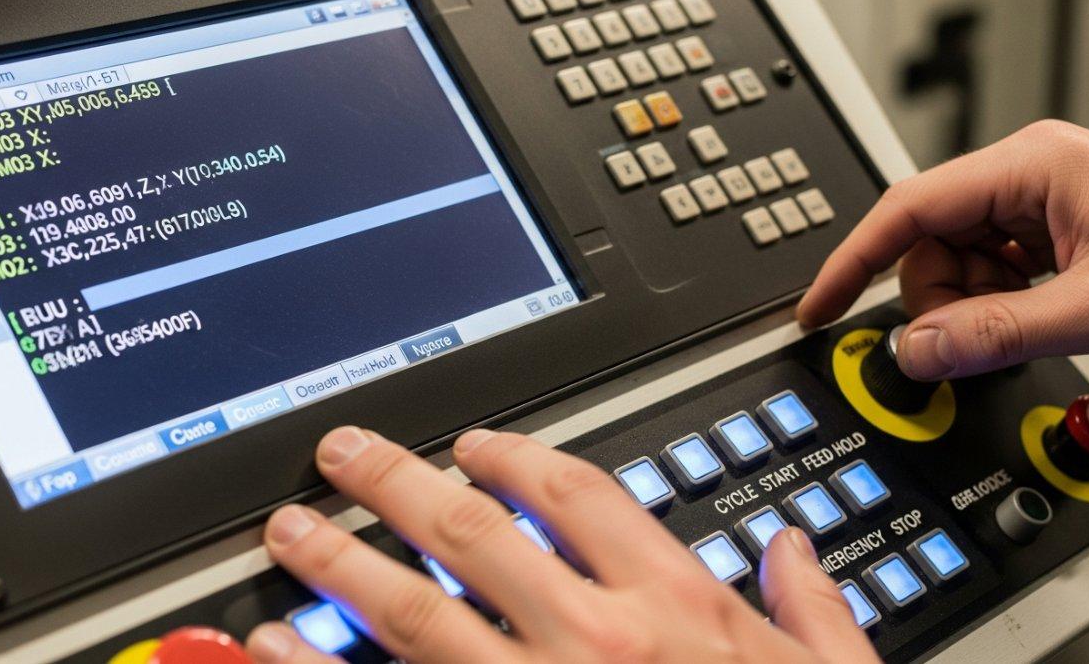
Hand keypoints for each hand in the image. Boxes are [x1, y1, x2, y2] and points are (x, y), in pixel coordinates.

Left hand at [244, 427, 879, 662]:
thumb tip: (792, 551)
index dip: (516, 455)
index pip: (578, 494)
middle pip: (474, 531)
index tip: (476, 444)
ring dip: (343, 564)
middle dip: (397, 484)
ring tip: (292, 534)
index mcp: (678, 608)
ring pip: (416, 613)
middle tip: (344, 457)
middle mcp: (597, 640)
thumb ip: (811, 609)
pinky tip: (277, 649)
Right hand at [797, 120, 1088, 378]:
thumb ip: (996, 334)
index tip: (819, 309)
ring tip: (1030, 328)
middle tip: (966, 344)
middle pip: (928, 244)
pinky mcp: (1053, 233)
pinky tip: (1036, 320)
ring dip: (972, 309)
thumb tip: (916, 352)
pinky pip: (992, 273)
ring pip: (957, 264)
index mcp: (1031, 165)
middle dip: (934, 301)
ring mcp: (1040, 204)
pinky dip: (997, 308)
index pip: (909, 209)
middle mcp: (1027, 176)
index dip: (854, 262)